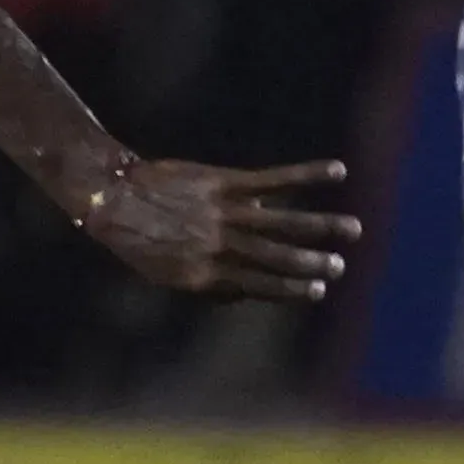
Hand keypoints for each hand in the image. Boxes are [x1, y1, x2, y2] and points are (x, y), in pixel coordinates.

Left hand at [64, 155, 357, 301]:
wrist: (110, 197)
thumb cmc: (139, 241)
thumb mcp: (167, 277)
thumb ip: (210, 287)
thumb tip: (251, 292)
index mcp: (204, 276)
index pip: (259, 286)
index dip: (291, 289)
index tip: (320, 292)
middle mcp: (218, 247)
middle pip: (276, 257)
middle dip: (312, 262)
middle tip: (341, 265)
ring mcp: (222, 212)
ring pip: (282, 222)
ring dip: (320, 226)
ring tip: (353, 229)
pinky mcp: (222, 182)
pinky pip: (273, 180)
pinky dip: (307, 176)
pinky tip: (336, 171)